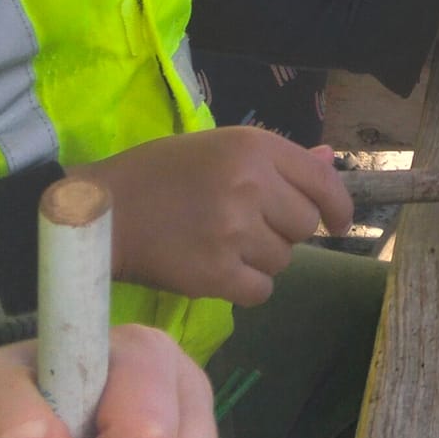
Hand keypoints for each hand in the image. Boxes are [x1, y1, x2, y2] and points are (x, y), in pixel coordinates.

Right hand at [98, 128, 352, 306]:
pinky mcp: (215, 274)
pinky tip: (217, 269)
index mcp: (253, 147)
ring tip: (222, 243)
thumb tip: (328, 160)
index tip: (338, 222)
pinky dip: (246, 285)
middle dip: (284, 230)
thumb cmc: (158, 174)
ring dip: (261, 258)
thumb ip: (277, 160)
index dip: (338, 207)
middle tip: (246, 225)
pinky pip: (261, 290)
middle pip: (304, 225)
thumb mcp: (218, 148)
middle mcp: (250, 186)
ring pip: (283, 260)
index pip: (322, 182)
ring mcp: (234, 231)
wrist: (101, 214)